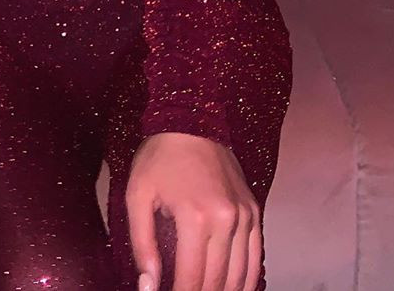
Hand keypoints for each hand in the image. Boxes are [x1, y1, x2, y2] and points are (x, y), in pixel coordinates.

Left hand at [125, 131, 260, 290]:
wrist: (191, 120)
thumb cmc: (159, 158)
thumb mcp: (137, 196)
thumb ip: (142, 245)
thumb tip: (148, 286)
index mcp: (196, 217)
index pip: (191, 279)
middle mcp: (226, 219)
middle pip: (216, 281)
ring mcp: (244, 215)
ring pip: (240, 275)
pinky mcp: (253, 210)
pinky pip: (255, 256)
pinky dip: (246, 279)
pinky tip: (233, 288)